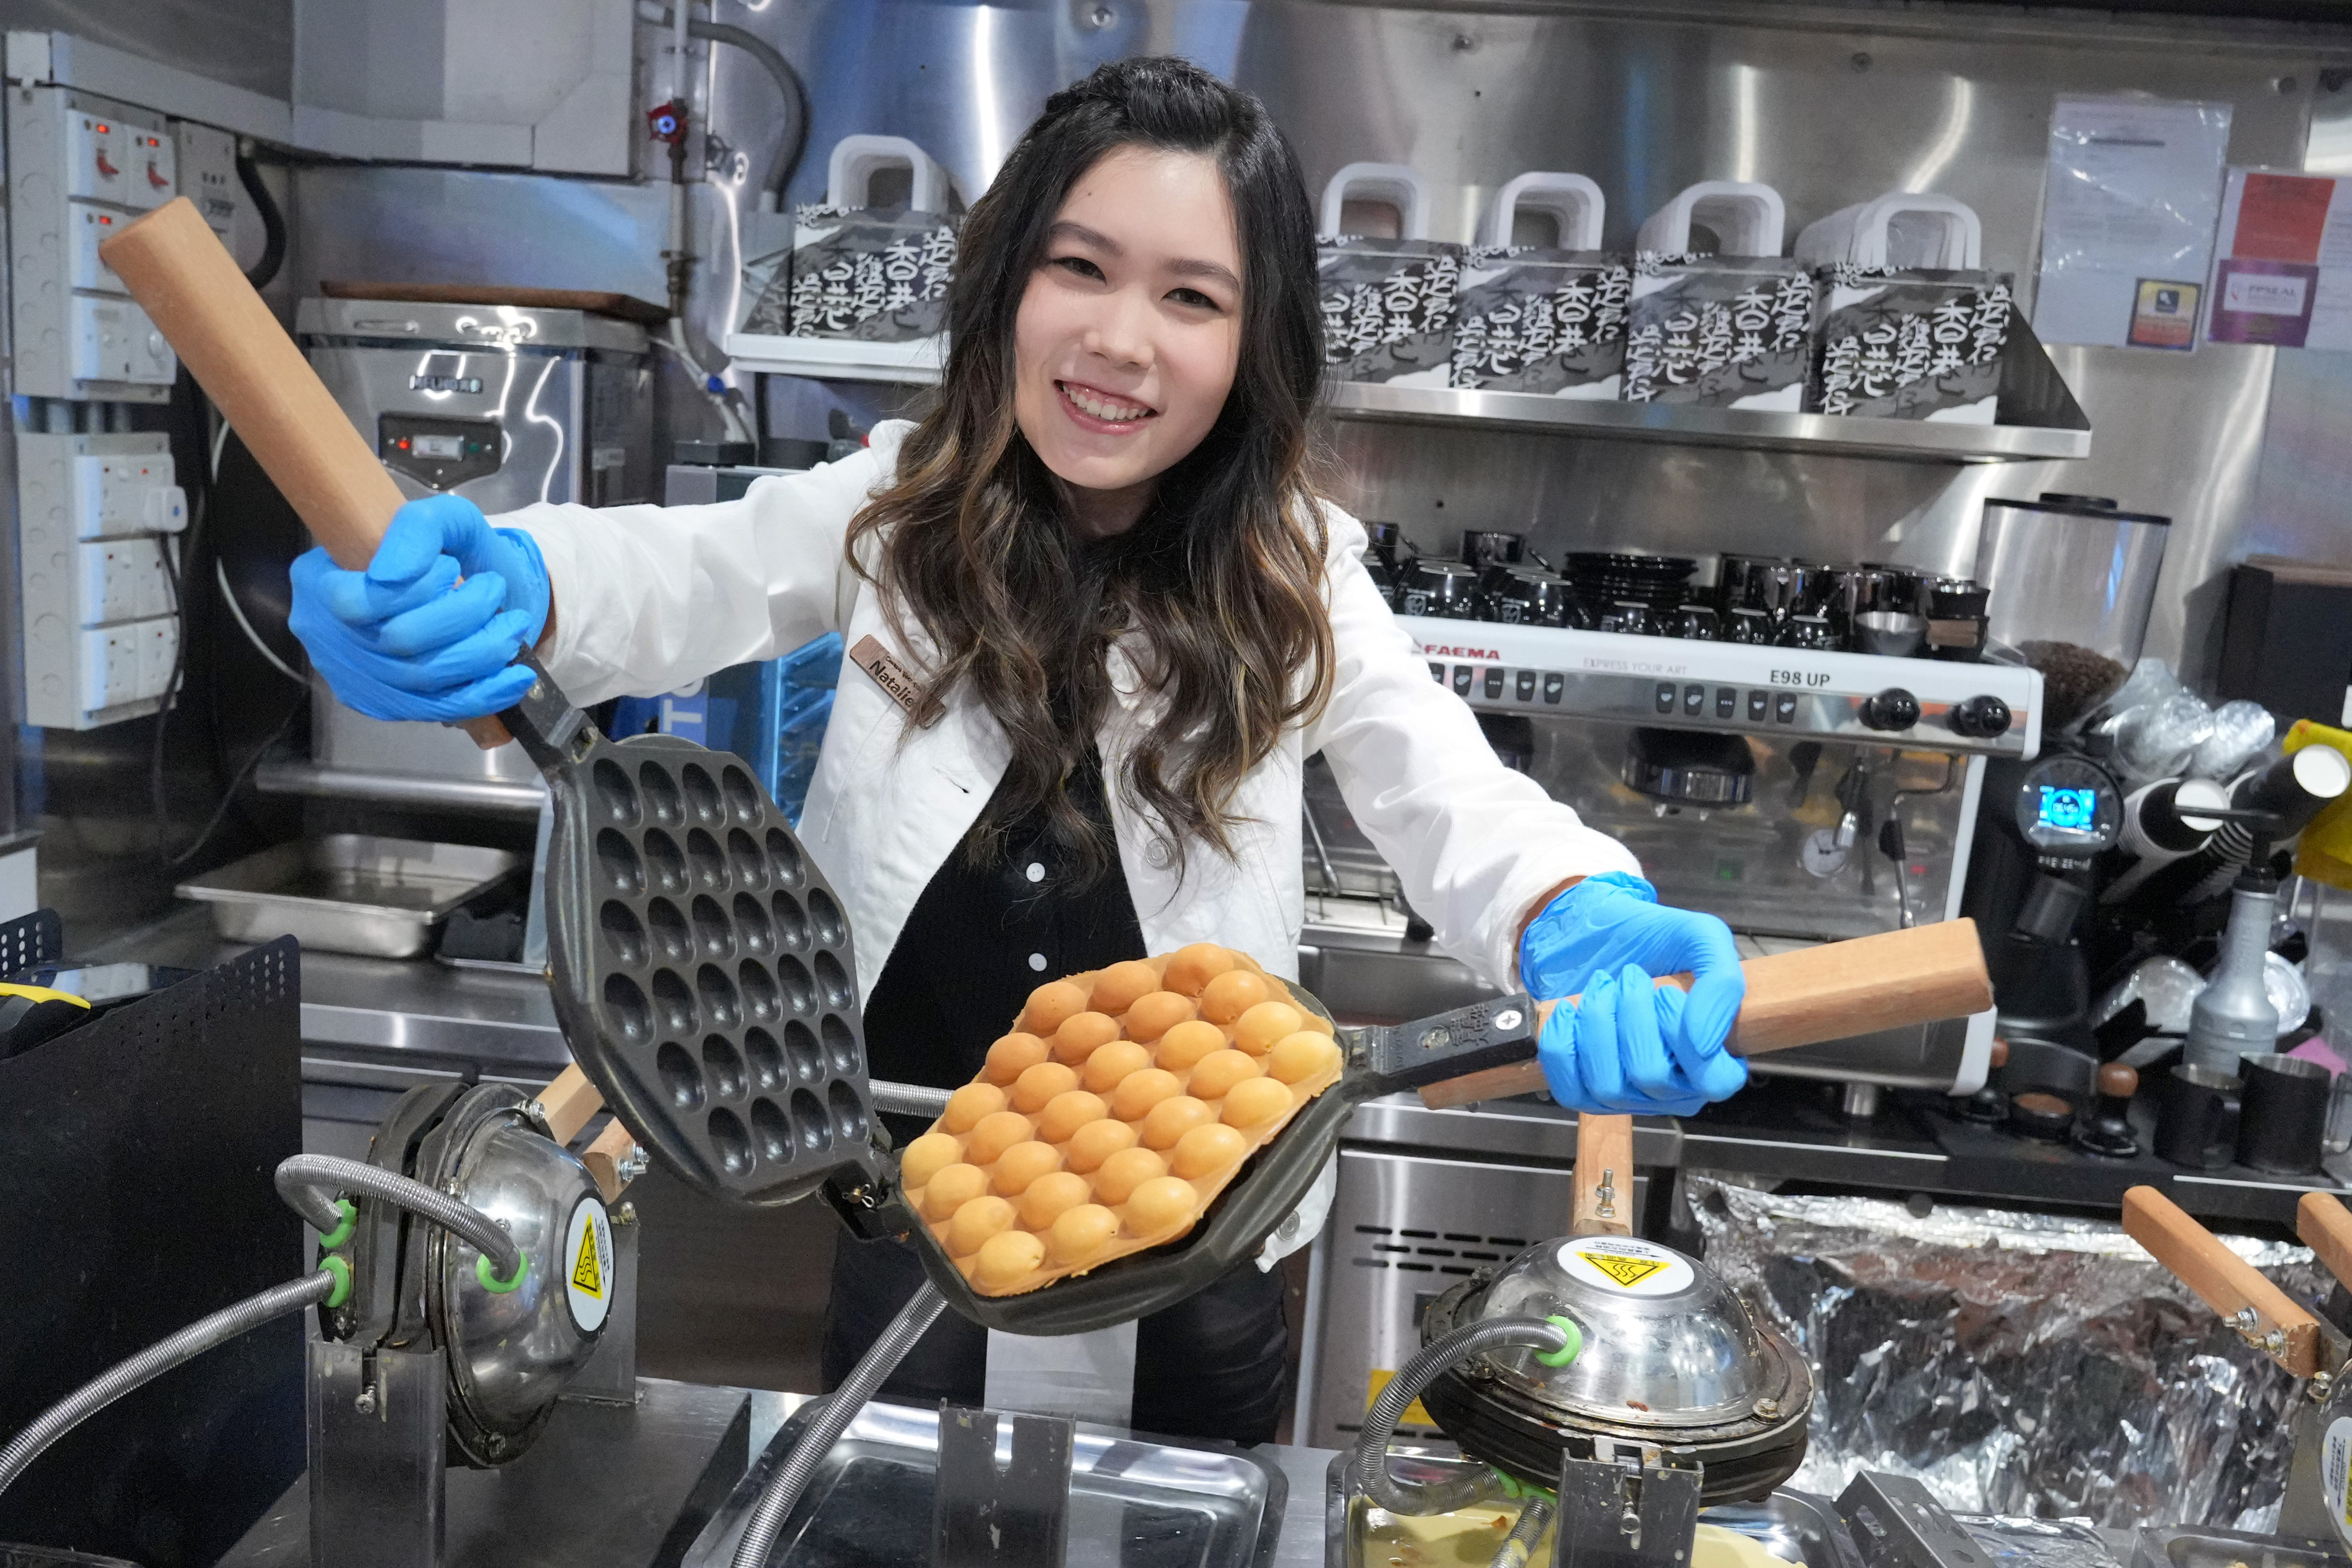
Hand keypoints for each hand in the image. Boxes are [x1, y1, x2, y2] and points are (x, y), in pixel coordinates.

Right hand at [287, 493, 548, 722]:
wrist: (466, 588)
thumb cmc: (445, 549)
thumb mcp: (441, 519)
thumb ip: (417, 529)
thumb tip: (390, 577)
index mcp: (318, 579)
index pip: (355, 602)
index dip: (415, 589)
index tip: (452, 567)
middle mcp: (326, 634)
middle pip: (397, 642)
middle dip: (461, 617)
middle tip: (494, 592)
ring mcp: (353, 677)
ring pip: (422, 678)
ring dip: (481, 651)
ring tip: (513, 626)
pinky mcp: (388, 707)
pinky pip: (437, 709)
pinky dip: (486, 692)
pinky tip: (517, 675)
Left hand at [1520, 873, 1746, 1114]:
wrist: (1591, 930)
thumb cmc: (1651, 939)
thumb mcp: (1701, 938)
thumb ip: (1722, 984)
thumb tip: (1705, 1044)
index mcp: (1712, 1059)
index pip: (1715, 1081)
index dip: (1688, 1039)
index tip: (1666, 993)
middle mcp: (1672, 1087)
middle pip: (1652, 1075)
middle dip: (1634, 1016)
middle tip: (1630, 977)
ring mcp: (1625, 1095)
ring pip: (1608, 1085)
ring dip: (1598, 1024)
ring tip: (1602, 988)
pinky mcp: (1581, 1089)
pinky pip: (1568, 1087)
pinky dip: (1563, 1042)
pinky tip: (1569, 1010)